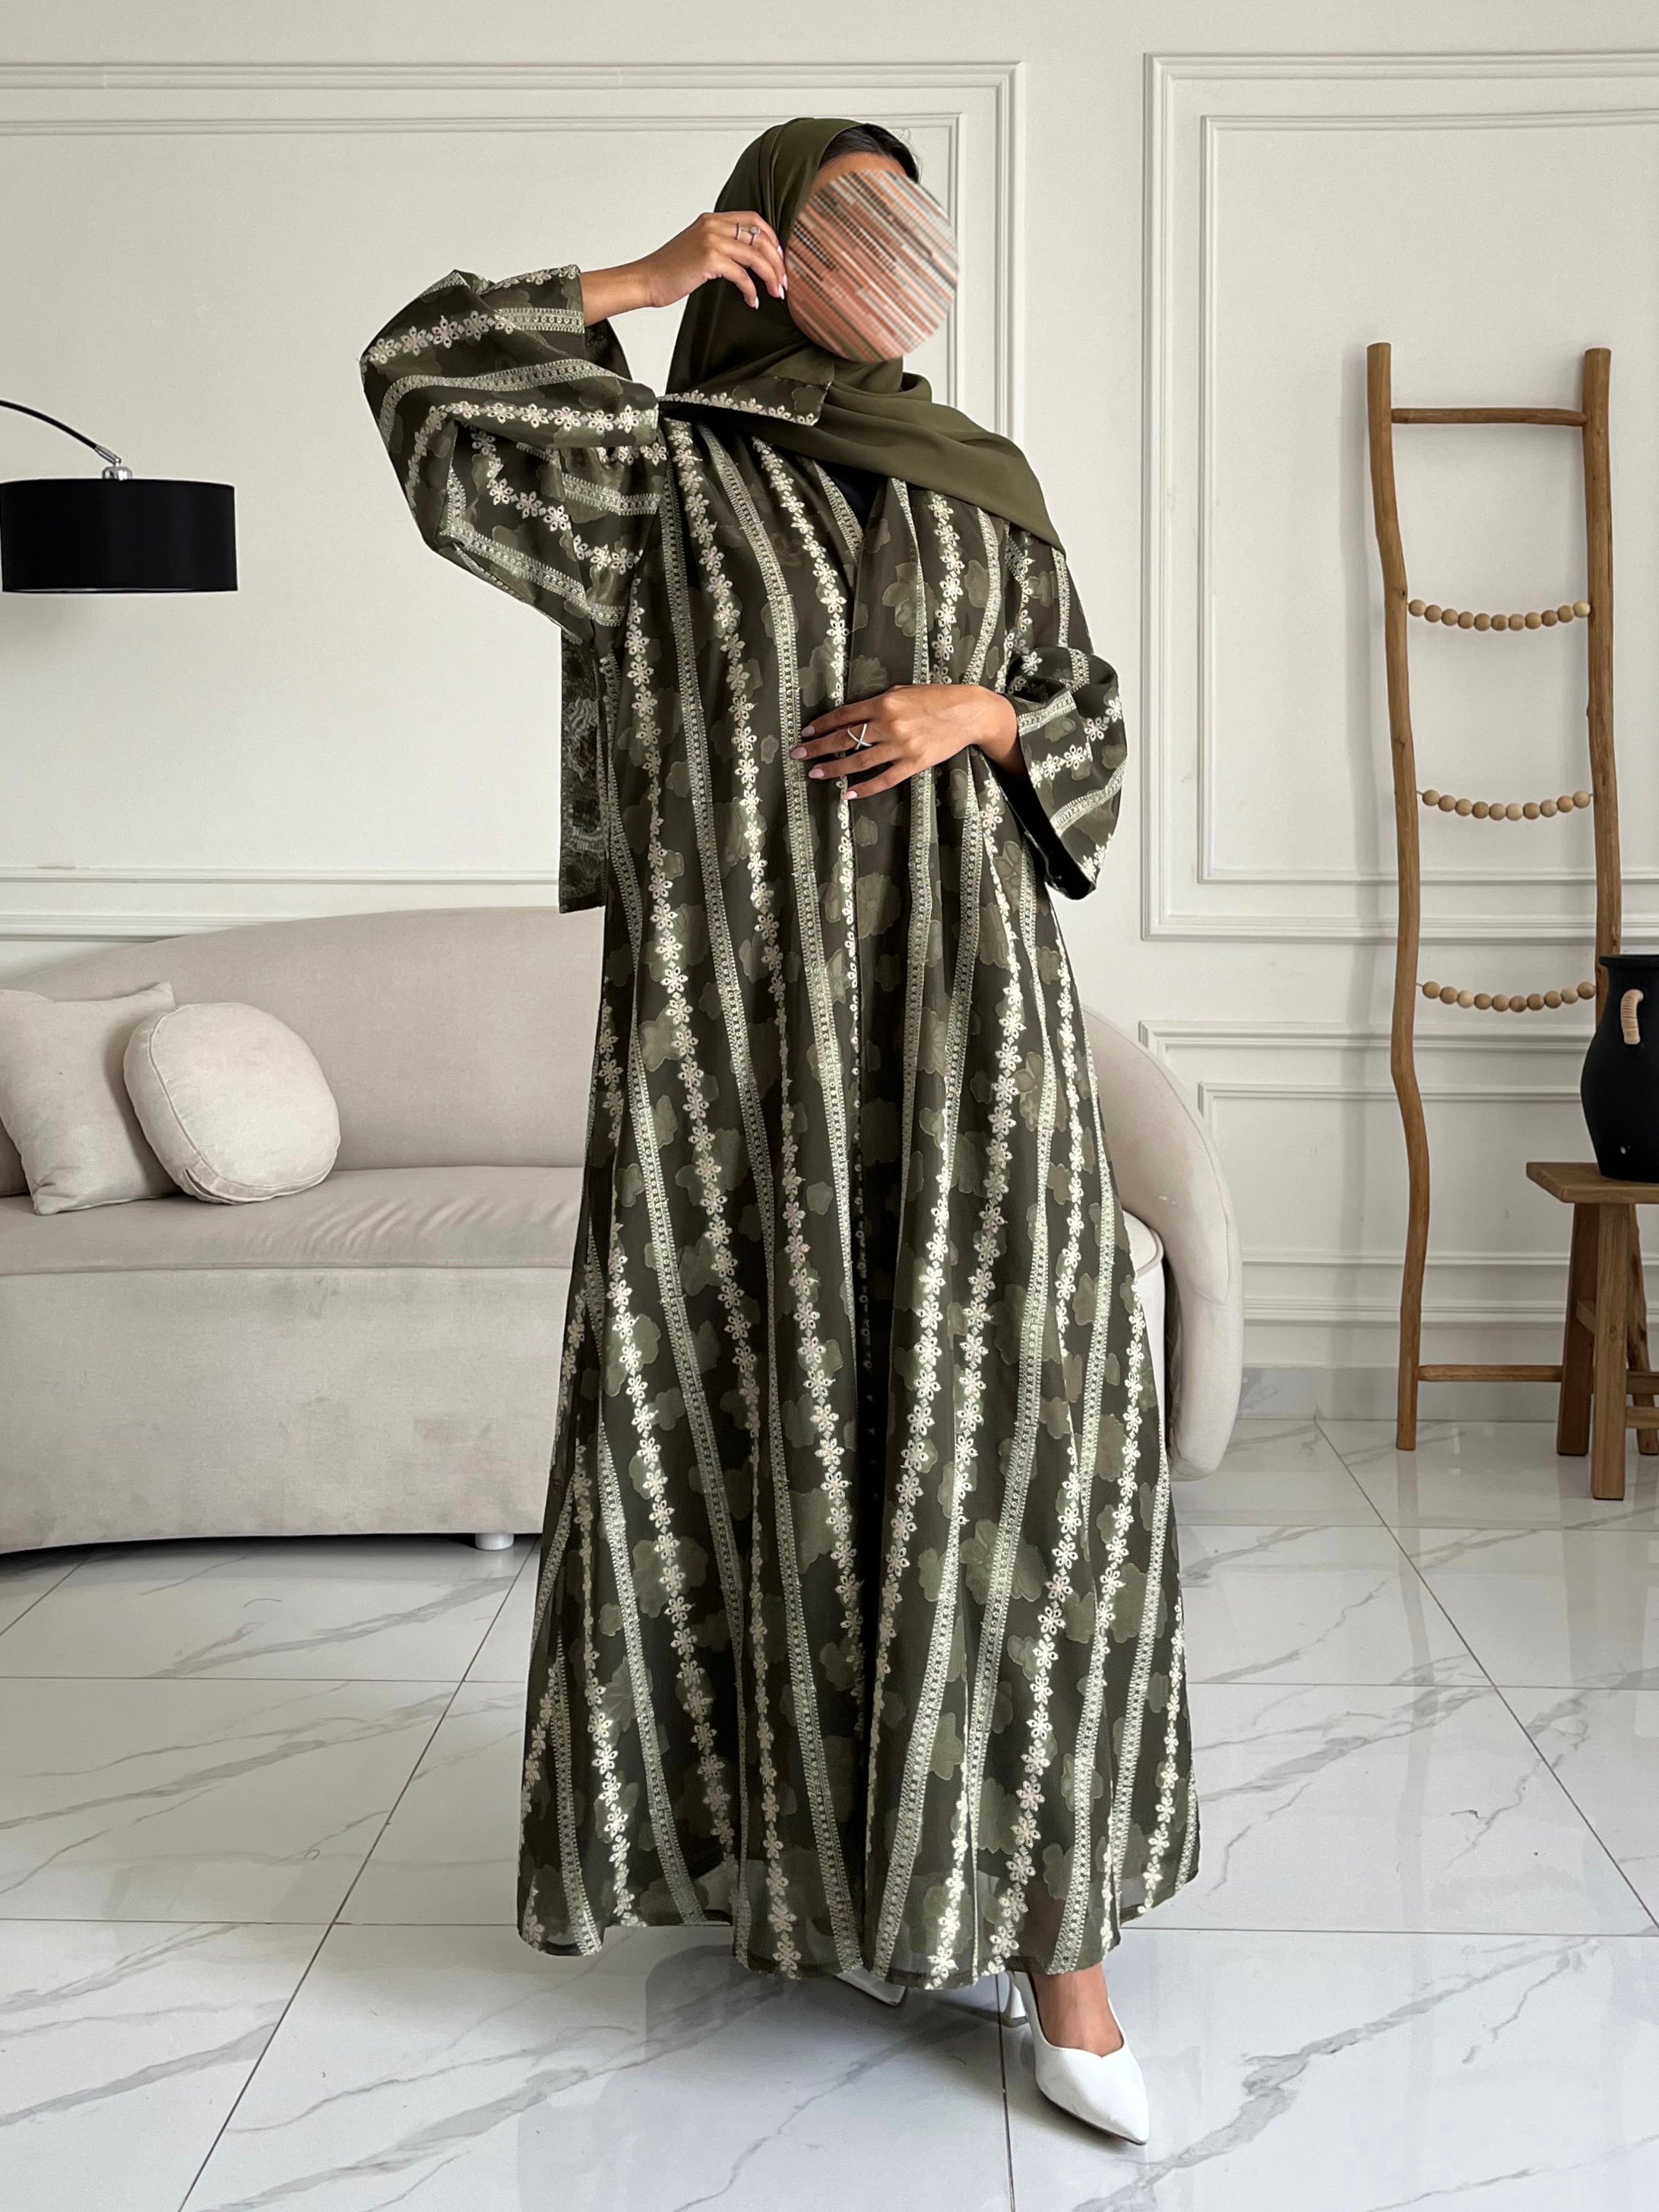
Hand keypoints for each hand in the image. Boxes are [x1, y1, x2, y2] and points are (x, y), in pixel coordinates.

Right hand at [579, 213, 786, 325]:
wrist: (646, 279)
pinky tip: (752, 301)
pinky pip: (742, 275)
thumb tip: (748, 259)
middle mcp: (713, 225)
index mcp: (712, 219)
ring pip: (755, 256)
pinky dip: (751, 290)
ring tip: (775, 293)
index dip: (772, 238)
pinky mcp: (709, 260)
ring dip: (770, 276)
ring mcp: (711, 241)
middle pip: (759, 237)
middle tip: (784, 281)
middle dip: (777, 261)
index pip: (753, 220)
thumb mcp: (698, 248)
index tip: (779, 258)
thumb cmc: (670, 270)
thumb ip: (721, 245)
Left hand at [792, 685, 1023, 798]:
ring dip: (834, 769)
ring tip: (815, 774)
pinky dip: (865, 788)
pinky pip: (884, 779)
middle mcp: (889, 724)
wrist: (969, 713)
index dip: (822, 725)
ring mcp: (901, 746)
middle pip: (845, 739)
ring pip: (860, 761)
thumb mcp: (905, 691)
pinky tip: (848, 794)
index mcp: (885, 703)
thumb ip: (879, 701)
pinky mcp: (914, 763)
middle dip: (818, 748)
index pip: (844, 716)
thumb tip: (854, 714)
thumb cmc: (936, 698)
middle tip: (798, 756)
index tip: (806, 734)